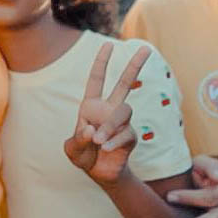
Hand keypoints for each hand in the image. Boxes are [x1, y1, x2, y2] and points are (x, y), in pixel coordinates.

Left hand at [64, 43, 149, 185]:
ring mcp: (122, 122)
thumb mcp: (72, 148)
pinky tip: (106, 149)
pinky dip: (114, 142)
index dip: (101, 62)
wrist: (98, 173)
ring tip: (99, 141)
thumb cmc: (83, 155)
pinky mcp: (131, 136)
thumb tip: (94, 130)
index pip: (97, 79)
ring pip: (124, 111)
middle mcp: (109, 109)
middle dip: (135, 65)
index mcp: (92, 106)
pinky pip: (127, 133)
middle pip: (125, 83)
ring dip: (110, 126)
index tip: (108, 44)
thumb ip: (78, 138)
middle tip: (146, 48)